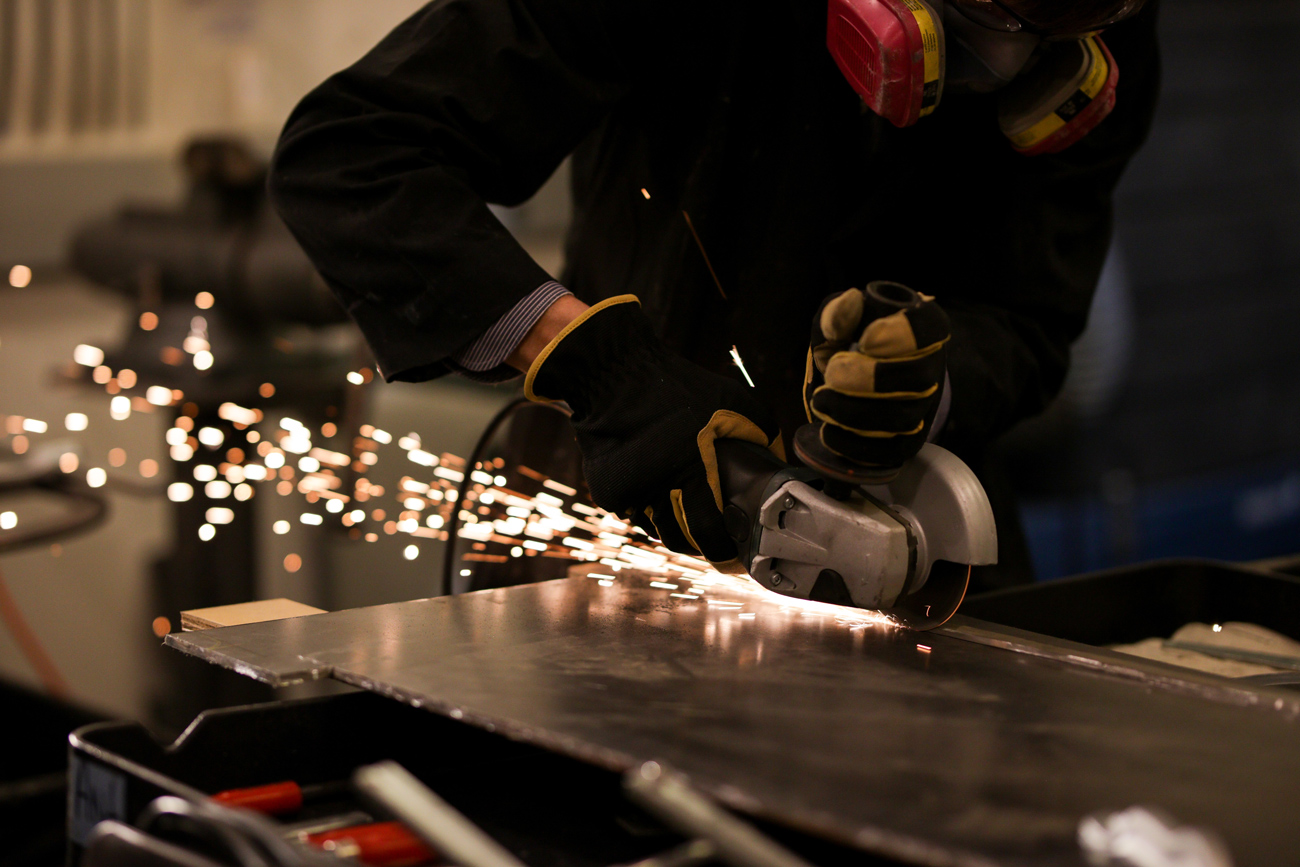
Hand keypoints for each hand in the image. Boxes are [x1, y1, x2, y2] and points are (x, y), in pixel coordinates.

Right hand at [526, 296, 781, 568]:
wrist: (612, 376)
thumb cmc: (676, 386)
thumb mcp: (730, 396)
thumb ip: (762, 429)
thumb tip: (779, 462)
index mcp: (688, 466)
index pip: (708, 530)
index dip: (723, 549)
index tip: (736, 553)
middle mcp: (655, 485)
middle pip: (679, 540)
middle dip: (699, 544)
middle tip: (714, 537)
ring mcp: (628, 491)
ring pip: (656, 528)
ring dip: (673, 525)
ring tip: (686, 508)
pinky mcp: (607, 491)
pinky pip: (635, 513)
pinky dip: (648, 507)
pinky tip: (656, 484)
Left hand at [803, 282, 948, 474]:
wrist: (863, 378)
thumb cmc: (852, 341)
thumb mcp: (841, 318)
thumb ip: (839, 311)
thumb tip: (848, 302)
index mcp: (923, 329)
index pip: (930, 329)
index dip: (901, 336)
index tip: (866, 338)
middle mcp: (930, 369)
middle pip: (916, 379)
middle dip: (870, 378)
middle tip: (832, 372)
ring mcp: (922, 408)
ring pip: (903, 419)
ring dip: (856, 413)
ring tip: (821, 400)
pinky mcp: (907, 442)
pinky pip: (891, 452)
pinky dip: (856, 445)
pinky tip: (828, 430)